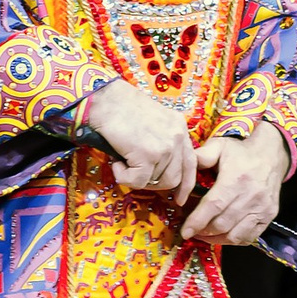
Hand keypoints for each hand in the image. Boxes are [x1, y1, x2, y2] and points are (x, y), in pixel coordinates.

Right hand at [87, 79, 197, 205]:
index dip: (185, 184)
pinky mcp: (148, 155)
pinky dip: (124, 177)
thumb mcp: (154, 122)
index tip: (179, 197)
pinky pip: (138, 181)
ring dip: (136, 178)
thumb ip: (163, 141)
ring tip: (122, 162)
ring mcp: (165, 147)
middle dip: (155, 184)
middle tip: (136, 176)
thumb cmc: (121, 109)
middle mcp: (178, 137)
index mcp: (180, 128)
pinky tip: (117, 163)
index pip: (191, 163)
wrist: (104, 99)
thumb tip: (159, 169)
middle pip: (175, 178)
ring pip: (156, 182)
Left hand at [180, 125, 287, 246]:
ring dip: (216, 239)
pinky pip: (248, 237)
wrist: (271, 155)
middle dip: (202, 231)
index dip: (197, 221)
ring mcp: (262, 209)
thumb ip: (199, 158)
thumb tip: (181, 174)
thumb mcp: (218, 147)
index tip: (184, 231)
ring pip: (235, 235)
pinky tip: (221, 236)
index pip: (214, 206)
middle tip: (191, 230)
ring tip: (203, 235)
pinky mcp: (269, 216)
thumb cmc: (240, 152)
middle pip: (222, 224)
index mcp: (236, 179)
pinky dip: (232, 241)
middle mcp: (251, 196)